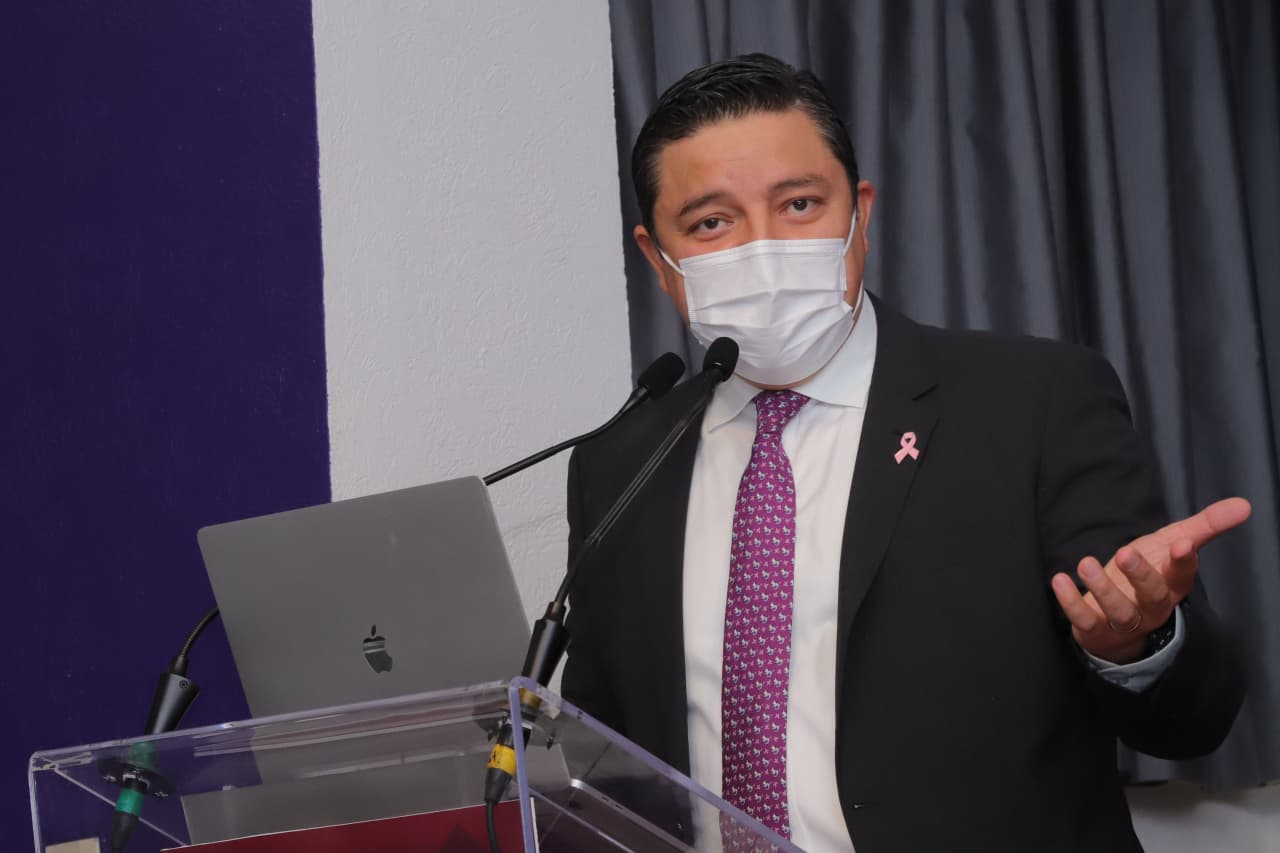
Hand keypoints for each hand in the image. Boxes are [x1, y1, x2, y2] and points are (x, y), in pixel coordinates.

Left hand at [1050, 497, 1250, 663]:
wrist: (1118, 625)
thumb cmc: (1151, 574)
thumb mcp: (1174, 545)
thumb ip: (1206, 526)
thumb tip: (1244, 505)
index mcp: (1173, 584)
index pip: (1183, 574)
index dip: (1183, 562)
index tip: (1181, 544)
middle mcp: (1151, 605)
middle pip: (1152, 595)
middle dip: (1141, 575)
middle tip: (1125, 553)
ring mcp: (1123, 621)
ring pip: (1119, 611)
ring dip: (1102, 589)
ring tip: (1086, 563)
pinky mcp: (1095, 629)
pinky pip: (1084, 620)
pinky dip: (1071, 602)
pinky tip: (1059, 580)